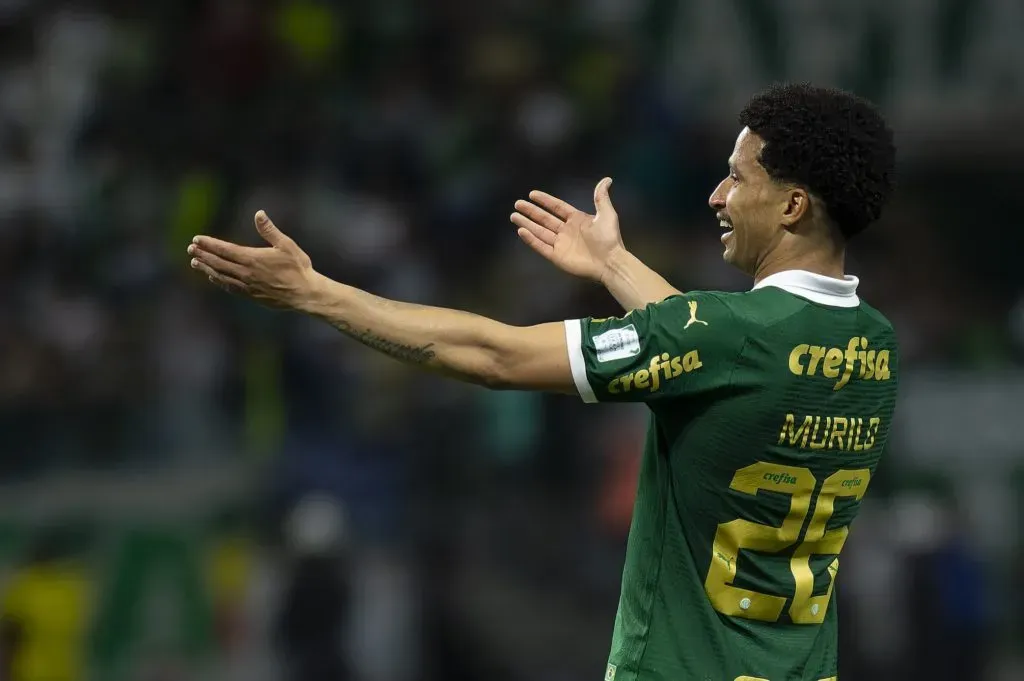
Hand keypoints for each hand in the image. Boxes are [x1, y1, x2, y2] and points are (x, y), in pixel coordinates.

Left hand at [187, 211, 317, 308]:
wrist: (304, 294)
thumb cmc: (298, 268)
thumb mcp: (286, 245)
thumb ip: (269, 230)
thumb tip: (259, 213)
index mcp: (252, 258)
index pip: (224, 249)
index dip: (209, 244)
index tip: (196, 239)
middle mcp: (246, 273)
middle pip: (218, 263)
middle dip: (203, 255)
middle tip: (190, 249)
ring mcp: (247, 286)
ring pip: (221, 276)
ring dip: (206, 268)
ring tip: (194, 263)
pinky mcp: (251, 295)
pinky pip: (230, 287)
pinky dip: (219, 281)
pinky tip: (213, 278)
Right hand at [511, 177, 624, 282]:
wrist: (610, 261)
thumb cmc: (610, 239)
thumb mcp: (607, 214)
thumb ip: (601, 197)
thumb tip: (607, 179)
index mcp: (577, 220)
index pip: (557, 207)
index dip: (545, 201)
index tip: (532, 194)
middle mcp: (566, 231)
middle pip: (545, 219)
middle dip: (531, 211)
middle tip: (517, 204)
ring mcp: (561, 244)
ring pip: (540, 232)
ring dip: (527, 223)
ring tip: (513, 216)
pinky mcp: (557, 257)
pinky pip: (541, 247)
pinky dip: (531, 239)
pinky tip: (521, 231)